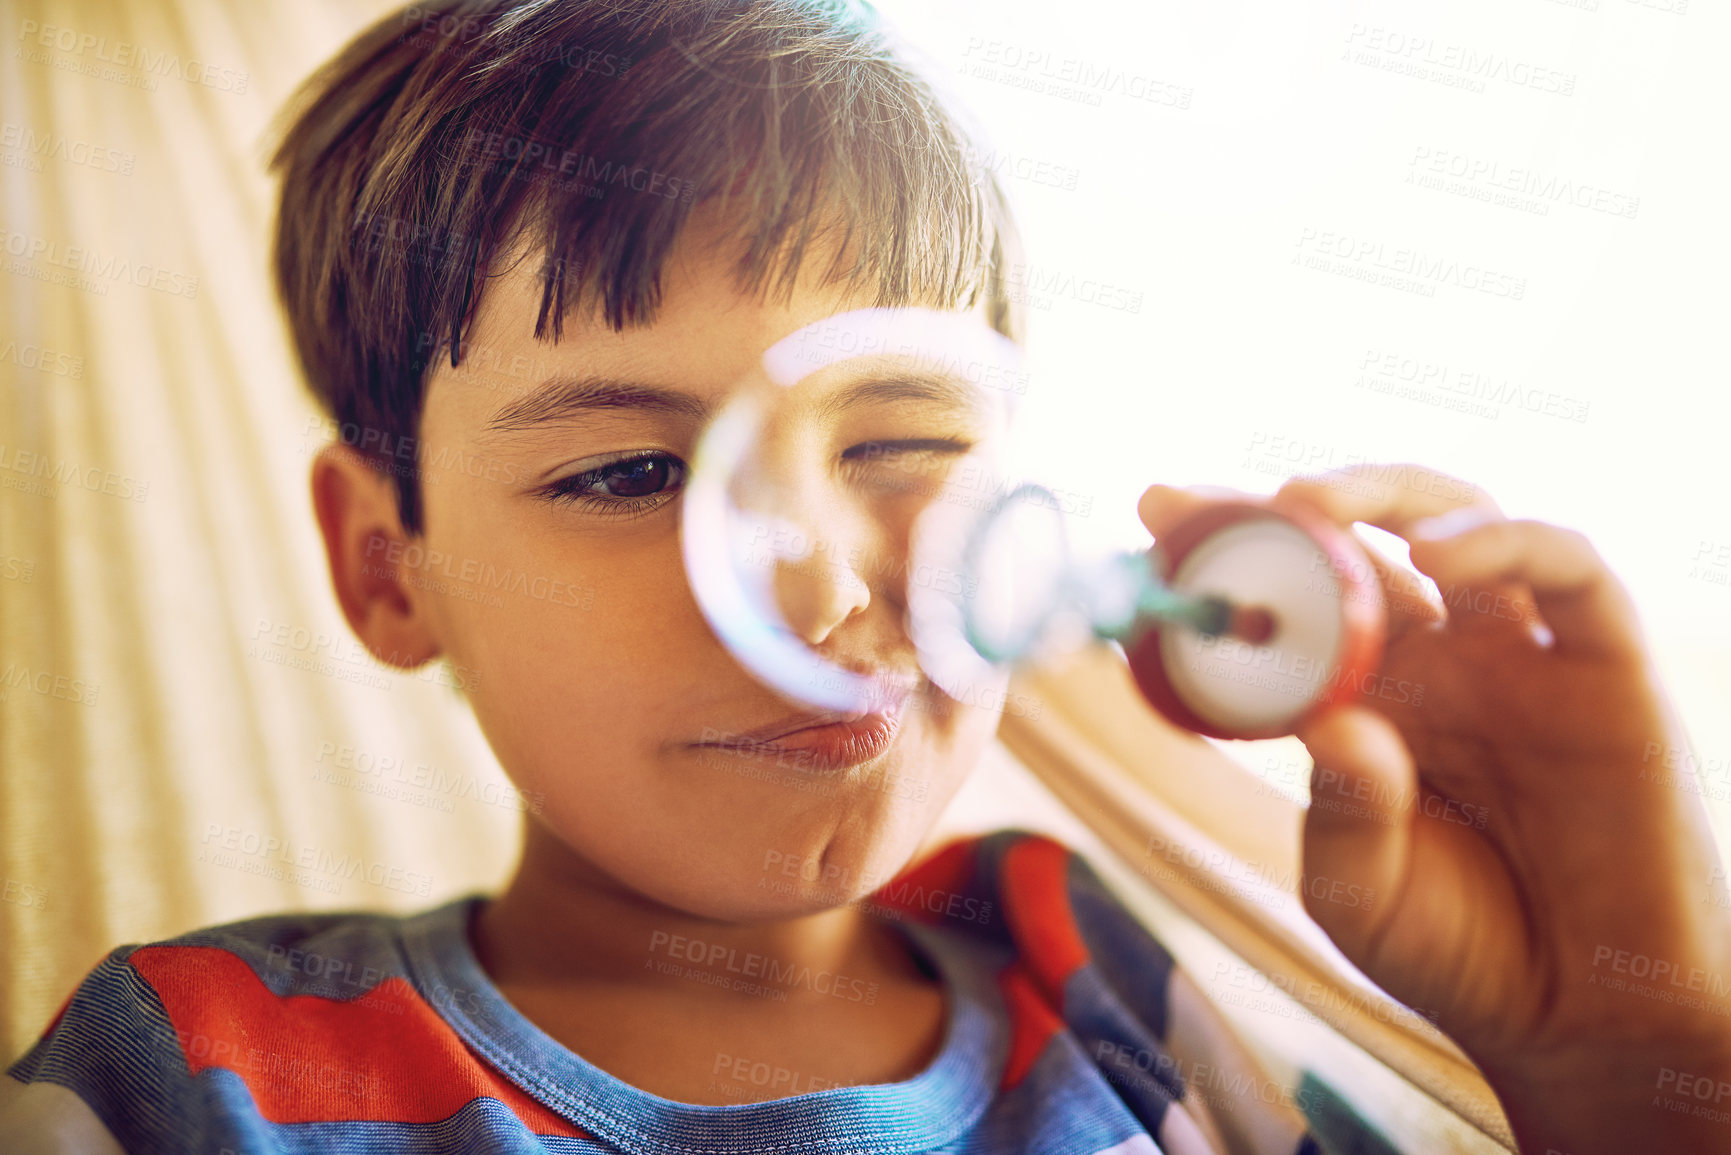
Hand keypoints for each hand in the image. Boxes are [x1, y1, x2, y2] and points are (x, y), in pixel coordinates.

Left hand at [1138, 464, 1730, 1151]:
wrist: (1586, 1019)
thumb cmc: (1462, 952)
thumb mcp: (1362, 892)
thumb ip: (1344, 810)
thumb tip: (1330, 719)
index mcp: (1372, 698)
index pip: (1298, 597)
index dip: (1235, 545)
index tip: (1155, 506)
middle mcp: (1444, 659)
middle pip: (1373, 537)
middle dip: (1295, 504)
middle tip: (1223, 500)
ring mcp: (1522, 658)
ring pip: (1468, 523)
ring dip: (1387, 493)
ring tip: (1312, 503)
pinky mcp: (1607, 671)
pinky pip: (1572, 572)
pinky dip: (1507, 541)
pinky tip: (1439, 555)